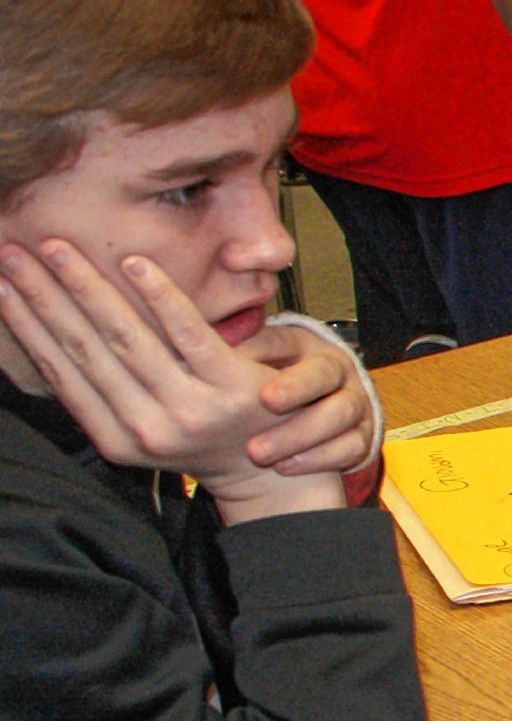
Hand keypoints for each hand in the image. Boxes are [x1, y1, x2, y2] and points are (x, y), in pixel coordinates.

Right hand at [0, 239, 340, 522]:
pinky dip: (159, 295)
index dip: (25, 326)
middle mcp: (146, 428)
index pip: (60, 371)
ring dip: (85, 286)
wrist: (276, 472)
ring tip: (55, 248)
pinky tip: (133, 262)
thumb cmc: (202, 436)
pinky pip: (188, 332)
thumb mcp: (141, 425)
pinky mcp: (232, 387)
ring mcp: (191, 409)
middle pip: (83, 348)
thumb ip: (102, 391)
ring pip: (126, 336)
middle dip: (41, 296)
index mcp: (115, 439)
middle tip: (11, 253)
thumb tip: (43, 336)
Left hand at [233, 321, 378, 476]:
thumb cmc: (281, 383)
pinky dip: (319, 458)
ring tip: (258, 453)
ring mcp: (353, 404)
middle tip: (264, 404)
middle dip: (295, 388)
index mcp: (304, 347)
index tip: (245, 376)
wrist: (323, 409)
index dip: (266, 353)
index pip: (288, 343)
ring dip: (300, 433)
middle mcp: (336, 372)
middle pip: (324, 374)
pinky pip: (351, 448)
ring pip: (341, 413)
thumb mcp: (258, 363)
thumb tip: (195, 348)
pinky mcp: (361, 437)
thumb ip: (232, 356)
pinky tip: (285, 467)